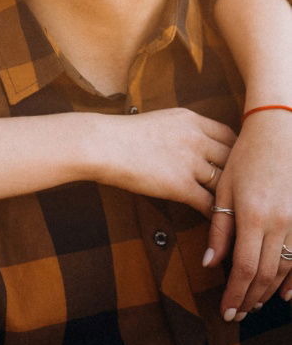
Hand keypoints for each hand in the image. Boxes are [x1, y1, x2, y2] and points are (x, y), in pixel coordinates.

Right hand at [97, 108, 234, 213]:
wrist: (102, 144)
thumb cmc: (122, 135)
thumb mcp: (160, 121)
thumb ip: (182, 130)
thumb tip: (193, 146)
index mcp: (191, 119)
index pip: (229, 135)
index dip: (236, 152)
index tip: (238, 165)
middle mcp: (196, 137)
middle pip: (232, 159)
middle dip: (238, 177)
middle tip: (241, 192)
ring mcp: (190, 161)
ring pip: (224, 183)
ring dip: (230, 200)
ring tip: (235, 213)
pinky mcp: (181, 185)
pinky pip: (209, 204)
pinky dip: (216, 217)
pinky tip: (218, 224)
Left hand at [203, 110, 291, 320]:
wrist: (279, 131)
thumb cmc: (247, 156)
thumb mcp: (225, 188)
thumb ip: (219, 228)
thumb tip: (210, 263)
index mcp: (255, 216)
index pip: (245, 268)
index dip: (235, 293)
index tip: (226, 311)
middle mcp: (281, 223)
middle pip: (266, 275)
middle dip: (250, 298)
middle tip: (237, 314)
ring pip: (286, 269)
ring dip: (270, 291)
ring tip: (254, 304)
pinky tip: (285, 292)